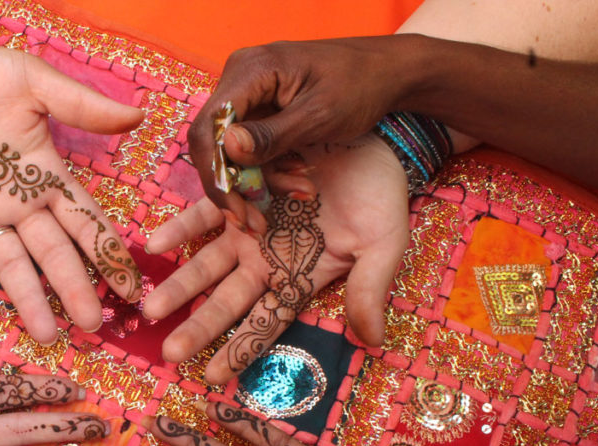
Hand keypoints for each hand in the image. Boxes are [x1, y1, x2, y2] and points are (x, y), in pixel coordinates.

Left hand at [0, 40, 144, 343]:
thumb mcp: (32, 81)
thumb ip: (81, 104)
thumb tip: (137, 116)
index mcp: (45, 176)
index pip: (86, 223)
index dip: (109, 255)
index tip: (132, 289)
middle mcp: (18, 204)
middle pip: (54, 254)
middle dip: (74, 289)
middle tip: (93, 324)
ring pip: (10, 265)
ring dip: (27, 299)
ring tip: (44, 335)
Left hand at [144, 134, 408, 383]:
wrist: (373, 144)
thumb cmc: (380, 200)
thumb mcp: (383, 247)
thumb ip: (370, 290)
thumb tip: (374, 342)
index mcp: (296, 279)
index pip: (263, 325)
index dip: (239, 350)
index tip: (212, 377)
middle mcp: (264, 260)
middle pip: (225, 303)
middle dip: (198, 328)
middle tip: (170, 353)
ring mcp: (246, 228)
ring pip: (205, 265)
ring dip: (178, 284)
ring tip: (149, 306)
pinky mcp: (237, 191)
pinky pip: (203, 214)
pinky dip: (180, 228)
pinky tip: (154, 243)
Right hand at [186, 36, 417, 217]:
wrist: (388, 71)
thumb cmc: (359, 85)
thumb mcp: (318, 116)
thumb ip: (271, 136)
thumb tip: (228, 150)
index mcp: (250, 71)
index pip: (210, 128)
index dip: (215, 173)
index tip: (234, 210)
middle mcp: (240, 79)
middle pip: (215, 142)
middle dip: (236, 185)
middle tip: (253, 222)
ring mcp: (250, 94)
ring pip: (233, 151)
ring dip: (261, 181)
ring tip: (300, 193)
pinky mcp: (262, 110)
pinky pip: (253, 148)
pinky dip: (272, 170)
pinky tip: (300, 180)